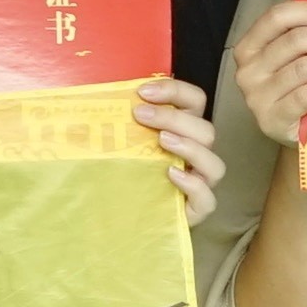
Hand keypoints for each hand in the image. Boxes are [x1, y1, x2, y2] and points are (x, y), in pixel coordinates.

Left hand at [131, 72, 219, 223]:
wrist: (118, 217)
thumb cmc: (121, 173)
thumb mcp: (118, 141)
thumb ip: (116, 119)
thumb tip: (92, 93)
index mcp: (182, 131)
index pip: (194, 101)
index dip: (175, 90)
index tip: (142, 91)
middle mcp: (196, 155)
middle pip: (205, 130)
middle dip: (173, 117)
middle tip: (140, 114)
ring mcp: (199, 184)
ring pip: (214, 164)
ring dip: (190, 146)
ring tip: (162, 140)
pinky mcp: (195, 211)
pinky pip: (207, 200)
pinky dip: (193, 185)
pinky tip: (170, 174)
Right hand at [230, 0, 306, 148]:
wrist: (300, 136)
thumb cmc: (301, 90)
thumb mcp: (297, 59)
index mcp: (250, 46)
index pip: (278, 17)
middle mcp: (248, 70)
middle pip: (296, 41)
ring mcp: (258, 97)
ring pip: (304, 67)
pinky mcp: (273, 120)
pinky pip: (306, 95)